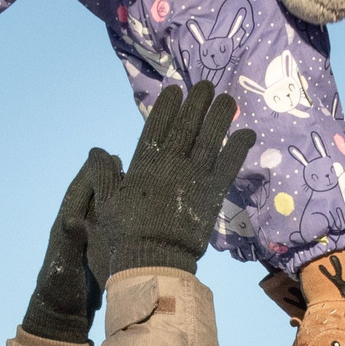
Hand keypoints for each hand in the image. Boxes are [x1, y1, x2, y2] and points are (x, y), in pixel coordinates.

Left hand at [21, 150, 120, 342]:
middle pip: (90, 195)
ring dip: (111, 192)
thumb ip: (68, 242)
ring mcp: (86, 240)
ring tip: (127, 175)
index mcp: (65, 228)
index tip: (103, 155)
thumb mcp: (63, 269)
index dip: (89, 174)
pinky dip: (116, 212)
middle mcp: (75, 229)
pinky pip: (108, 225)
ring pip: (100, 208)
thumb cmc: (60, 294)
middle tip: (118, 158)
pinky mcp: (95, 251)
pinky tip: (129, 207)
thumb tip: (73, 218)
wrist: (60, 318)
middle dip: (102, 176)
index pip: (78, 194)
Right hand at [85, 83, 254, 282]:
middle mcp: (172, 164)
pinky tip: (247, 133)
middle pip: (188, 125)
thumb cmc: (126, 232)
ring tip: (228, 101)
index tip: (176, 90)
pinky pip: (229, 166)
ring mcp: (195, 177)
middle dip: (198, 103)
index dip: (168, 106)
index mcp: (145, 164)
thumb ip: (102, 173)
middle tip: (207, 87)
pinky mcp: (213, 193)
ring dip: (220, 118)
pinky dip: (239, 149)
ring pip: (210, 139)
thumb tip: (97, 149)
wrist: (153, 259)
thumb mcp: (107, 201)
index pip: (158, 125)